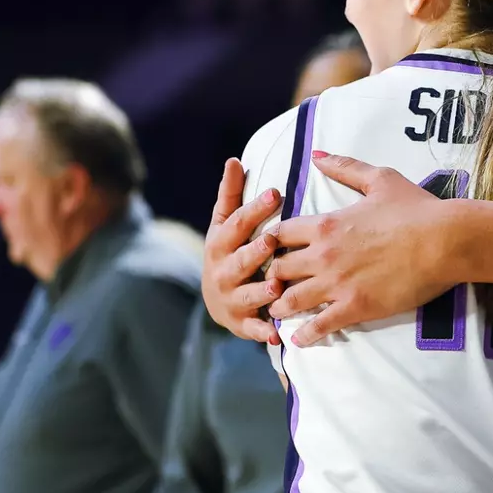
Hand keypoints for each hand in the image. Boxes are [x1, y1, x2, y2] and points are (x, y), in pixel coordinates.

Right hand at [202, 157, 284, 344]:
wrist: (216, 299)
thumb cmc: (228, 251)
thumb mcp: (225, 222)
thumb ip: (231, 194)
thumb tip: (234, 159)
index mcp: (221, 242)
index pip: (237, 222)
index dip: (256, 208)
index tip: (276, 192)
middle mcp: (223, 270)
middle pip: (240, 259)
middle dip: (255, 251)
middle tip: (272, 241)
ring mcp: (230, 298)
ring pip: (245, 294)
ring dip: (260, 291)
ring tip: (276, 286)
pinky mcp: (240, 323)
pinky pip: (252, 328)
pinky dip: (263, 331)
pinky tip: (276, 332)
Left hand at [265, 152, 458, 346]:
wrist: (445, 240)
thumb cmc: (416, 209)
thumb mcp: (380, 179)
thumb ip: (345, 167)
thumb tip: (317, 154)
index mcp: (326, 224)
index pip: (279, 234)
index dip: (270, 243)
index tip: (272, 250)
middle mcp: (324, 255)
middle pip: (278, 270)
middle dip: (271, 277)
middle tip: (272, 285)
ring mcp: (338, 284)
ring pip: (291, 301)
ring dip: (280, 307)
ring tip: (278, 313)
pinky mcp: (356, 307)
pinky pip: (321, 326)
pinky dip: (306, 335)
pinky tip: (299, 340)